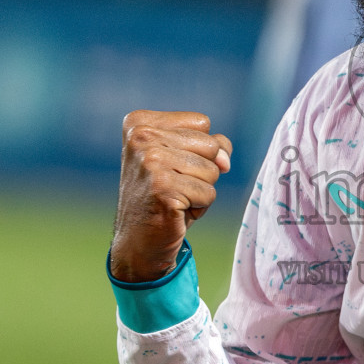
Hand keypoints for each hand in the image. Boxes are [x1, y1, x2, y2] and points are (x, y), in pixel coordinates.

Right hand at [110, 110, 232, 282]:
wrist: (138, 241)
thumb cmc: (165, 197)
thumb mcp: (187, 160)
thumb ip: (212, 146)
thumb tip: (224, 160)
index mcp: (140, 122)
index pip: (202, 123)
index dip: (198, 150)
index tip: (171, 167)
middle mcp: (140, 136)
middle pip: (211, 145)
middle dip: (202, 171)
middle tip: (174, 187)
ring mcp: (150, 160)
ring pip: (213, 170)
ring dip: (201, 191)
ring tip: (174, 199)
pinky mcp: (162, 186)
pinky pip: (209, 193)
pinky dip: (199, 207)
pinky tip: (175, 211)